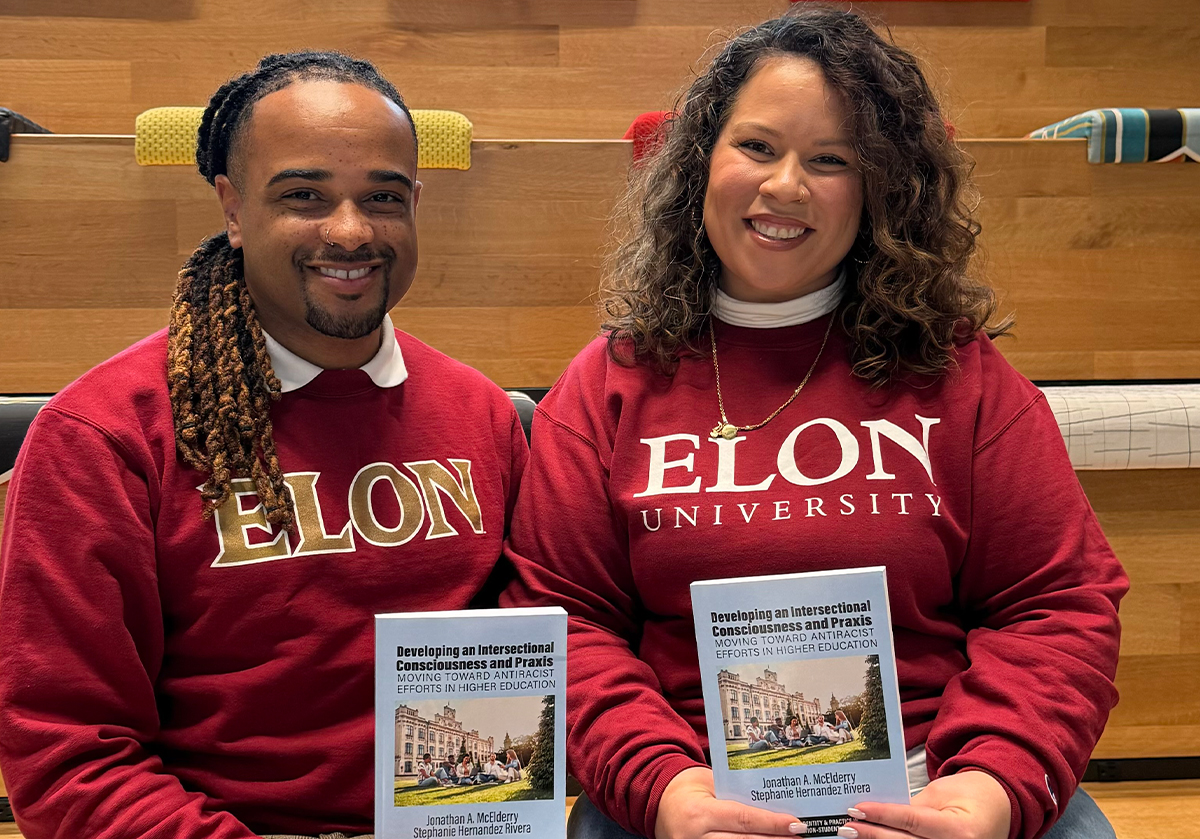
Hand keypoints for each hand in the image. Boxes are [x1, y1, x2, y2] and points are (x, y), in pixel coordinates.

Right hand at [655, 766, 806, 838]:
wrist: (658, 801)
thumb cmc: (689, 788)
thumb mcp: (711, 785)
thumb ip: (738, 798)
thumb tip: (774, 808)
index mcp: (700, 812)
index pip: (744, 819)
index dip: (773, 823)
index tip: (797, 824)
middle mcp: (696, 837)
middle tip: (799, 837)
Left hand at [842, 770, 1010, 838]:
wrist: (999, 809)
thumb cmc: (970, 795)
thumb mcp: (940, 794)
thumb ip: (912, 807)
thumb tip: (878, 814)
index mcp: (960, 830)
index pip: (912, 821)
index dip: (882, 815)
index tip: (856, 809)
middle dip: (873, 836)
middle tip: (846, 827)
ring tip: (854, 836)